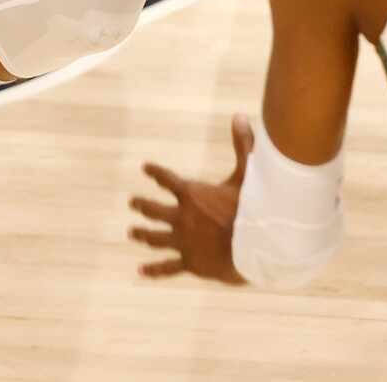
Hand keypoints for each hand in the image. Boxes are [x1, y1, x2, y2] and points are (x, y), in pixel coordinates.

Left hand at [128, 113, 251, 283]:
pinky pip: (167, 267)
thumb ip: (242, 145)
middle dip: (142, 205)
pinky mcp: (190, 263)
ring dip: (142, 234)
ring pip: (155, 238)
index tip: (145, 168)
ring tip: (132, 232)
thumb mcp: (247, 173)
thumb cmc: (252, 208)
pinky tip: (141, 270)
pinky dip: (154, 269)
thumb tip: (239, 115)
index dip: (155, 173)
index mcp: (193, 194)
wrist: (255, 247)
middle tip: (132, 203)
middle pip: (154, 210)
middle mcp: (182, 217)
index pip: (168, 179)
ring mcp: (184, 242)